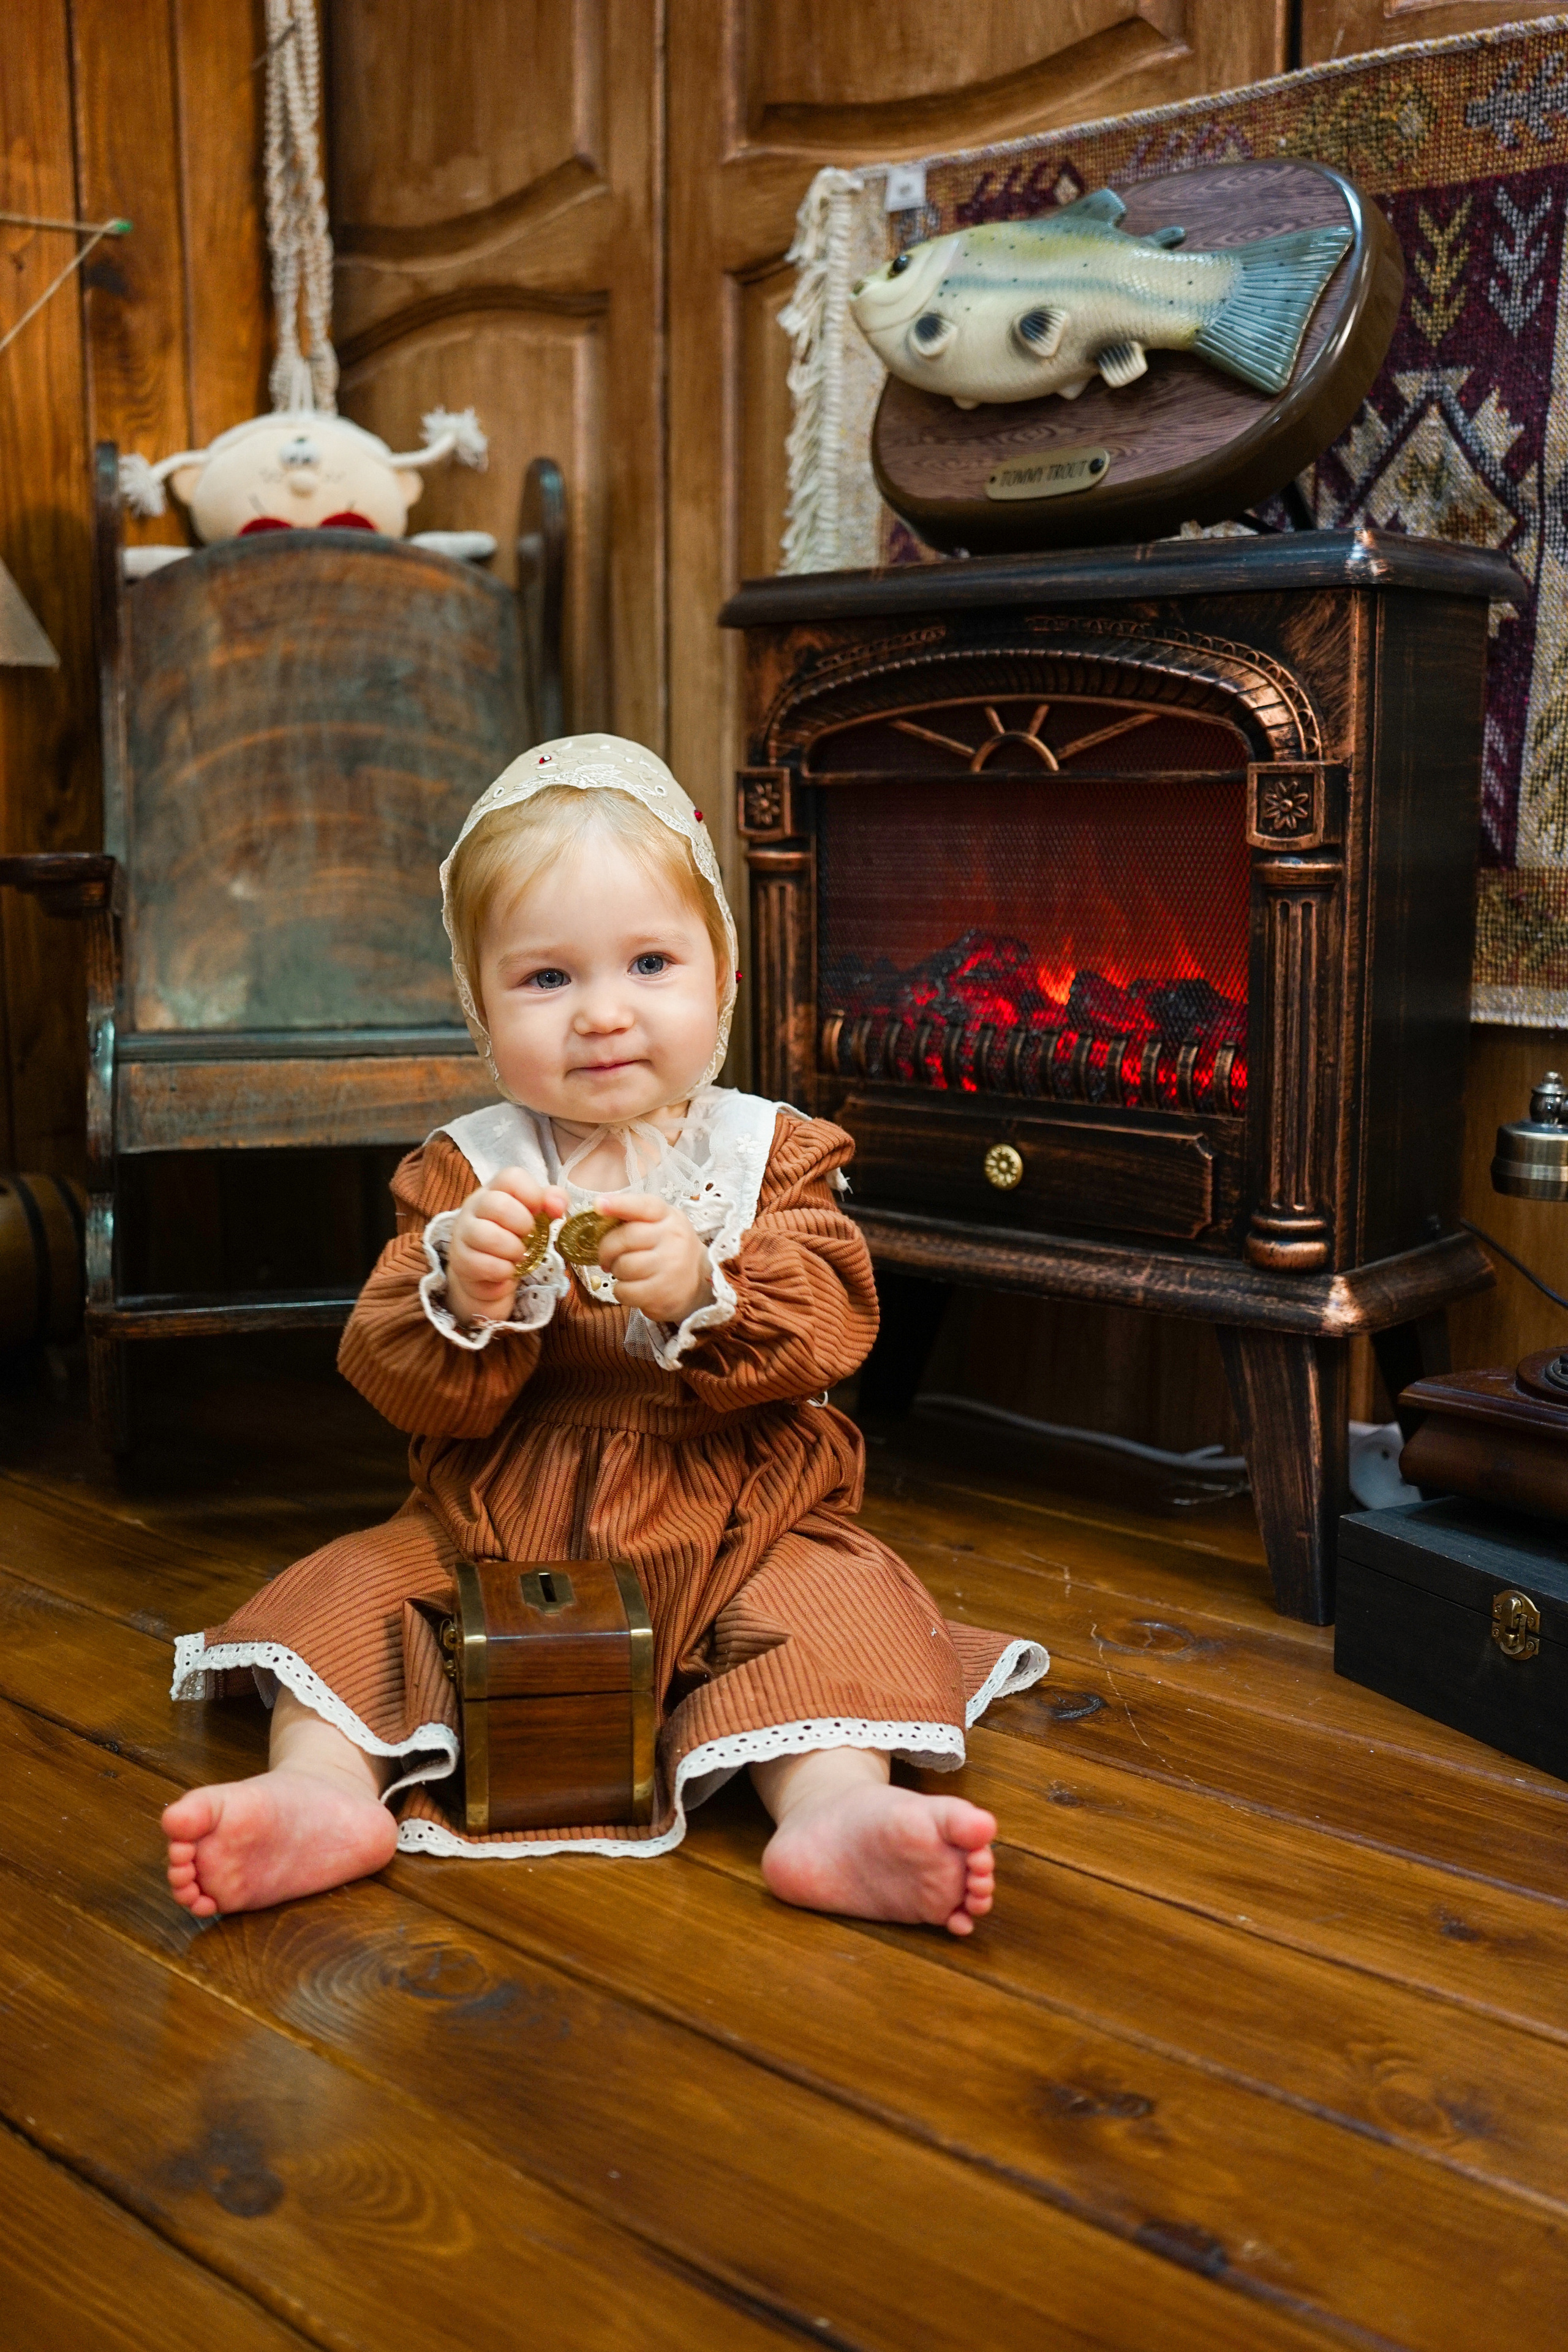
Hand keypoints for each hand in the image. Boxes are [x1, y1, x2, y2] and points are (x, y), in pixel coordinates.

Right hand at [446, 1166, 566, 1325]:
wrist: (489, 1272)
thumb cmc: (514, 1237)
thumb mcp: (536, 1217)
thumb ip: (552, 1203)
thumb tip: (558, 1204)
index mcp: (496, 1189)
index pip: (511, 1177)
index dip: (532, 1194)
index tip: (539, 1212)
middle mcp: (475, 1206)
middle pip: (497, 1204)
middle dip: (522, 1224)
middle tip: (529, 1236)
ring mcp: (463, 1232)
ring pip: (487, 1235)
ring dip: (513, 1250)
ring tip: (519, 1256)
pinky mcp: (460, 1260)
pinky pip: (482, 1264)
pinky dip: (503, 1270)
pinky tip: (508, 1271)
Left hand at [596, 1193, 711, 1326]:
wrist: (699, 1282)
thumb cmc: (669, 1249)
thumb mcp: (661, 1224)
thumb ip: (635, 1217)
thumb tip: (599, 1209)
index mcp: (669, 1217)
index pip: (643, 1206)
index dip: (619, 1204)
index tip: (599, 1205)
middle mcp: (673, 1238)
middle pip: (626, 1238)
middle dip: (606, 1249)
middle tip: (606, 1257)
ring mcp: (670, 1266)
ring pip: (623, 1266)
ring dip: (616, 1271)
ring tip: (625, 1272)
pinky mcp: (662, 1293)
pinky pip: (625, 1291)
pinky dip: (621, 1291)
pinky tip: (632, 1288)